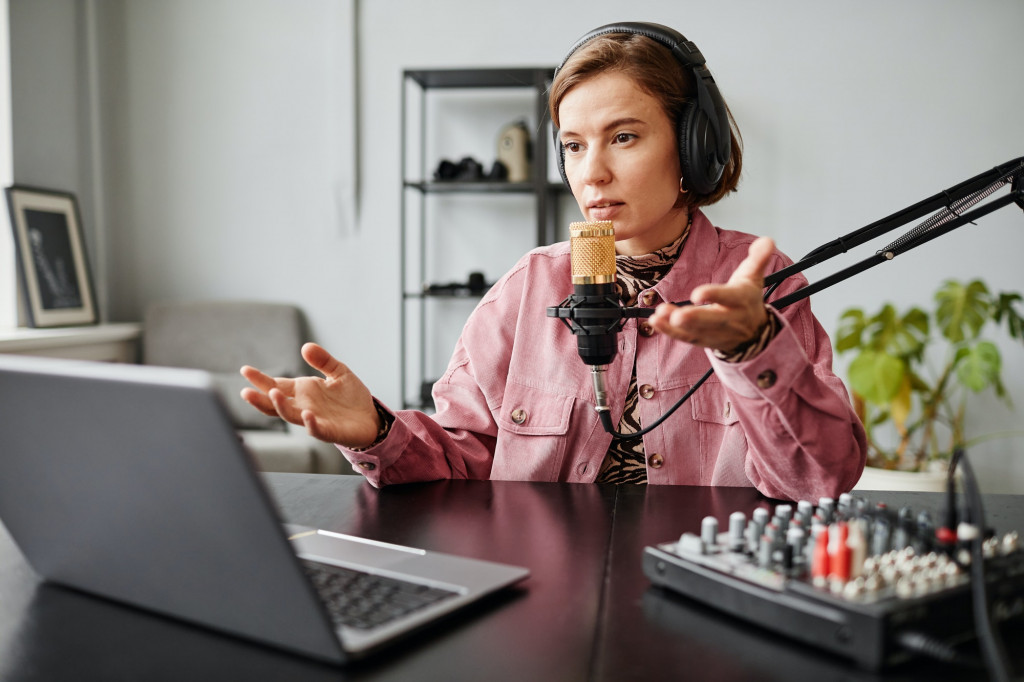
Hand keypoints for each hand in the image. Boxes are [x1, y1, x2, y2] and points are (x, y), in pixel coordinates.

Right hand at [240, 342, 380, 447]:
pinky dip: (310, 423)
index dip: (260, 379)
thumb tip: (306, 346)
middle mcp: (303, 405)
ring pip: (290, 415)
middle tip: (245, 391)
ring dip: (280, 406)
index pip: (276, 384)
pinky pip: (315, 428)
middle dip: (260, 398)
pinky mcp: (328, 430)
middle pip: (275, 403)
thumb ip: (323, 360)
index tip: (245, 370)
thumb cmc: (351, 397)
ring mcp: (314, 419)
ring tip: (273, 394)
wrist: (370, 418)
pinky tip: (307, 415)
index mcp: (303, 391)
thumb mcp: (338, 372)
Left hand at [649, 236, 773, 351]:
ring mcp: (716, 333)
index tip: (697, 293)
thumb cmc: (748, 299)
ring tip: (659, 315)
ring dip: (675, 326)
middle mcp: (730, 319)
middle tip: (678, 316)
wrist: (754, 333)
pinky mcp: (703, 340)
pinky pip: (685, 338)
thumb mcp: (754, 277)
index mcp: (742, 300)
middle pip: (712, 321)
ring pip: (696, 331)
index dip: (714, 295)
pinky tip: (654, 321)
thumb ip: (758, 258)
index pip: (729, 298)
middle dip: (695, 319)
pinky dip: (669, 332)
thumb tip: (768, 240)